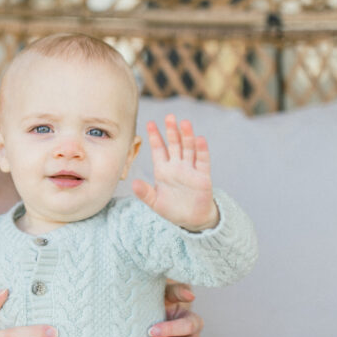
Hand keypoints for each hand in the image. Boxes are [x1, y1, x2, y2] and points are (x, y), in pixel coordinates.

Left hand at [132, 114, 218, 230]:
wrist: (191, 220)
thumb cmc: (172, 209)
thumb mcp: (155, 203)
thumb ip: (145, 193)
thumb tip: (133, 183)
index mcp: (163, 170)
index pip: (159, 149)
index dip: (155, 136)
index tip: (150, 123)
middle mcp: (177, 166)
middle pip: (174, 144)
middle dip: (172, 131)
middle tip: (169, 116)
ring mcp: (190, 169)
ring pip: (188, 149)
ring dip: (187, 136)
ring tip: (185, 123)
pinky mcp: (203, 176)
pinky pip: (202, 161)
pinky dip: (201, 151)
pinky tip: (200, 139)